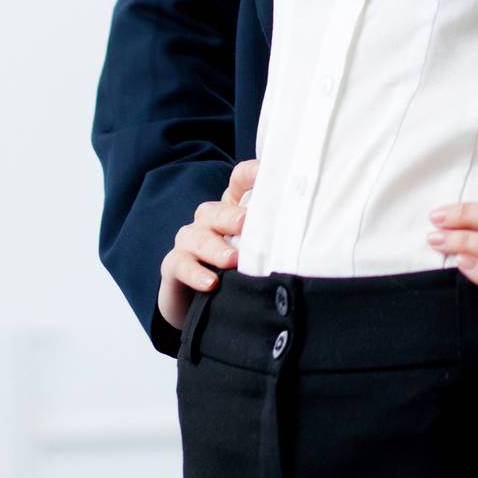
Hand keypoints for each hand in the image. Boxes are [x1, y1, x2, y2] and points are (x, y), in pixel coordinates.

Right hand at [156, 158, 259, 332]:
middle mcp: (208, 219)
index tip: (265, 172)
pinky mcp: (173, 266)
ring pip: (197, 237)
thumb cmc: (236, 270)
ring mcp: (189, 241)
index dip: (250, 174)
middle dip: (231, 217)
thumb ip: (271, 238)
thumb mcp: (256, 250)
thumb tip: (303, 235)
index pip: (238, 181)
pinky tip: (211, 283)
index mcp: (231, 209)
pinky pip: (180, 264)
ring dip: (215, 248)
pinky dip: (195, 273)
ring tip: (232, 260)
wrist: (201, 305)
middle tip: (247, 224)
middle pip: (216, 210)